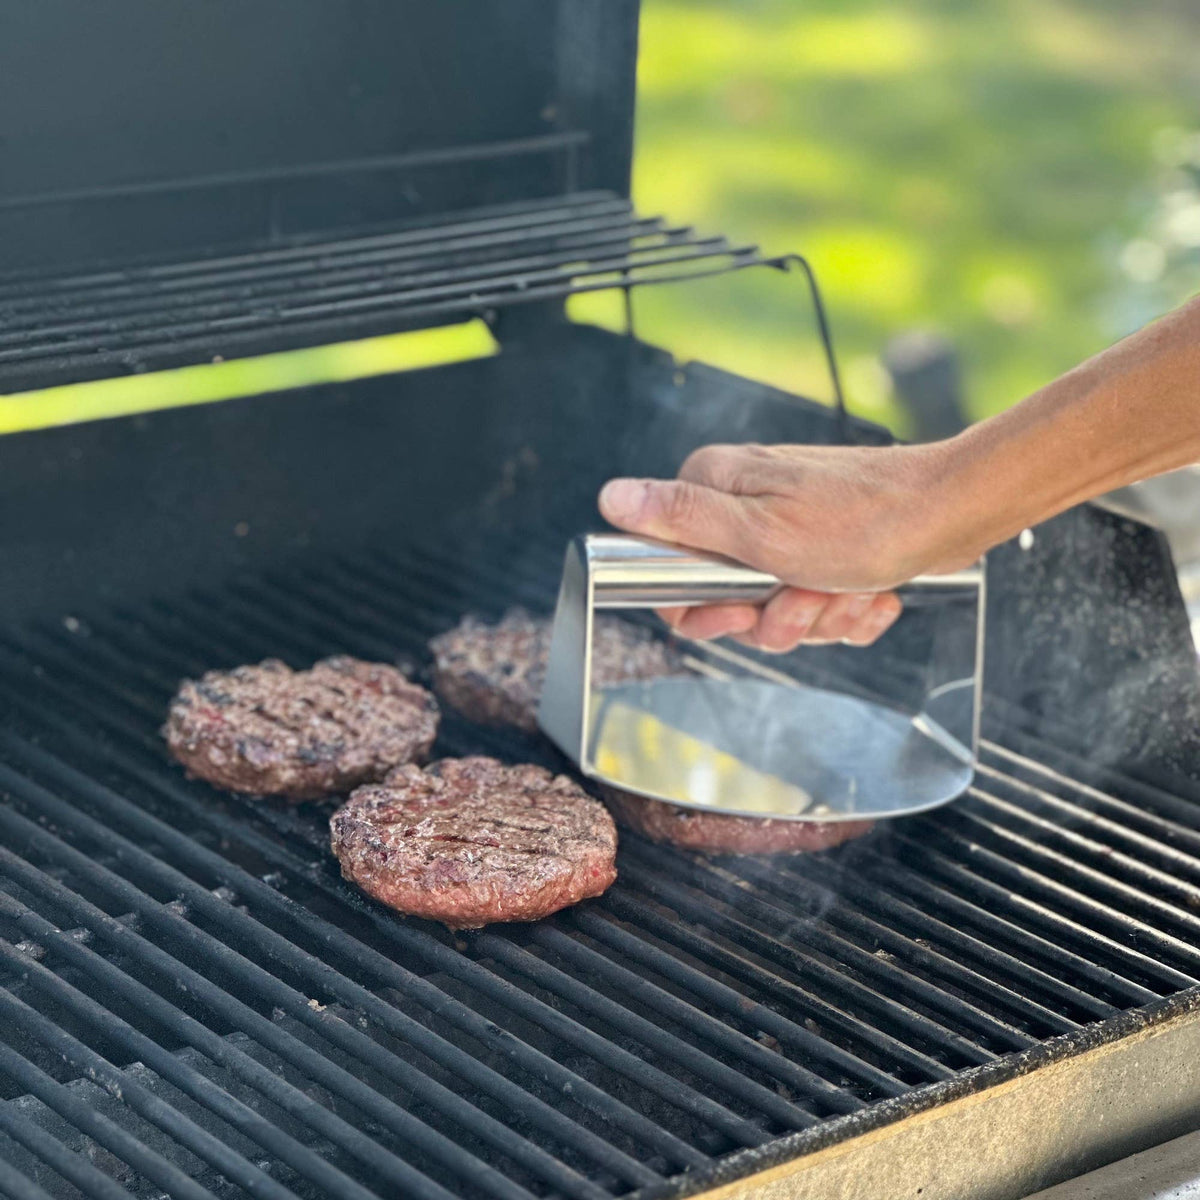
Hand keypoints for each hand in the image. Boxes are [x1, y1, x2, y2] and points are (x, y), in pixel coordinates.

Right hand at [598, 441, 965, 652]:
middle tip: (807, 595)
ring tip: (846, 588)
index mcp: (718, 489)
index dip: (703, 606)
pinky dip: (843, 611)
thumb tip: (610, 497)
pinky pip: (814, 606)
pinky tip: (867, 593)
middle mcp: (745, 505)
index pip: (668, 568)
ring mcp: (786, 529)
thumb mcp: (760, 531)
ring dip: (817, 615)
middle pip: (725, 598)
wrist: (953, 514)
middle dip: (774, 615)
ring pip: (774, 609)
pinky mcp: (823, 550)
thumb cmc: (862, 522)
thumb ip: (681, 519)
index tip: (741, 608)